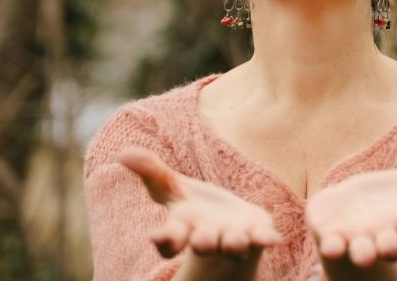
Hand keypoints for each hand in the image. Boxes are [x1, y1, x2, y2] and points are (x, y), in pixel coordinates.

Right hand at [119, 148, 281, 259]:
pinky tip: (274, 238)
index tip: (157, 237)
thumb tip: (122, 152)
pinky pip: (262, 239)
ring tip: (235, 241)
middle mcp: (208, 238)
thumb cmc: (196, 209)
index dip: (164, 239)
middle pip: (203, 244)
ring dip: (233, 243)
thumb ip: (152, 172)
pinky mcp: (256, 235)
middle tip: (202, 239)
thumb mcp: (173, 189)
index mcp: (184, 228)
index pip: (169, 240)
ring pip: (232, 244)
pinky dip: (267, 239)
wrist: (229, 226)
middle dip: (203, 242)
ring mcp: (232, 239)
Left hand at [305, 157, 396, 267]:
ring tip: (363, 256)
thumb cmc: (382, 197)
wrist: (344, 207)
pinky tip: (331, 246)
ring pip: (362, 252)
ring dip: (363, 254)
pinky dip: (332, 247)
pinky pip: (333, 246)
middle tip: (391, 247)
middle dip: (391, 248)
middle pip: (391, 248)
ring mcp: (357, 241)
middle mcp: (382, 238)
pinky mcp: (332, 239)